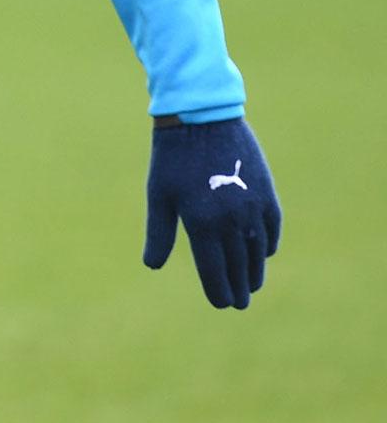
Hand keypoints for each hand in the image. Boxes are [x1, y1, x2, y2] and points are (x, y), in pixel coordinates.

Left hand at [143, 117, 279, 308]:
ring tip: (252, 285)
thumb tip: (151, 265)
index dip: (218, 290)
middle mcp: (231, 221)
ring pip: (257, 251)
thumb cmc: (173, 158)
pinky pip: (271, 229)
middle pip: (238, 266)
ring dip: (255, 271)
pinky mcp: (266, 193)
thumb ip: (159, 232)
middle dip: (238, 287)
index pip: (213, 270)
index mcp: (201, 223)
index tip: (221, 304)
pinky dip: (268, 245)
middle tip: (239, 304)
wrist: (202, 118)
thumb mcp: (159, 194)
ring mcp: (252, 208)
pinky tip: (264, 254)